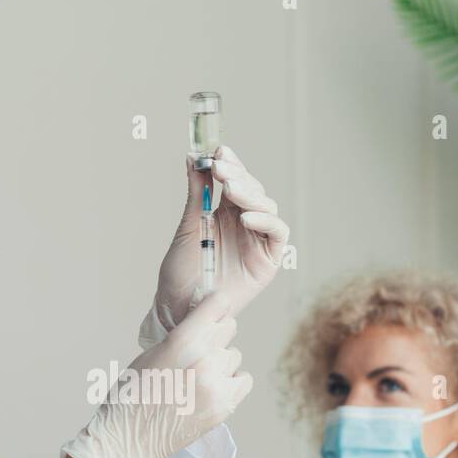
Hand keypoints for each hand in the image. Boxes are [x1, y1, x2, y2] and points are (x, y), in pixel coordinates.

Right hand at [62, 292, 250, 457]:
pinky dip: (233, 382)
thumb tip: (206, 325)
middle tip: (200, 351)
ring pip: (235, 357)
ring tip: (200, 377)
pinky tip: (214, 388)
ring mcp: (217, 384)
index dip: (215, 307)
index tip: (211, 312)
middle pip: (230, 328)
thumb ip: (182, 337)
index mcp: (183, 340)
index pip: (219, 305)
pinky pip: (244, 381)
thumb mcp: (153, 353)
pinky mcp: (224, 406)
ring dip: (222, 362)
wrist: (129, 436)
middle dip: (216, 335)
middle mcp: (204, 358)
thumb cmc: (133, 394)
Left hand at [138, 145, 289, 347]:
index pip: (235, 181)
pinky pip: (277, 234)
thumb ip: (196, 191)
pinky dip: (265, 222)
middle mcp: (244, 224)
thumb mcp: (188, 225)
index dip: (231, 163)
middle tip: (221, 167)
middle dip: (239, 175)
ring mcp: (257, 241)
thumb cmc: (181, 271)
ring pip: (267, 208)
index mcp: (224, 213)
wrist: (179, 306)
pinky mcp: (267, 260)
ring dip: (251, 194)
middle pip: (253, 190)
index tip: (219, 150)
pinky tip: (245, 218)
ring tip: (231, 189)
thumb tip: (194, 156)